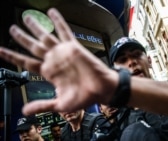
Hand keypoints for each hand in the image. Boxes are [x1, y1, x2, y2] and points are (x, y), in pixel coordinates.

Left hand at [0, 8, 117, 114]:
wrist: (101, 90)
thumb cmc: (84, 97)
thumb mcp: (59, 105)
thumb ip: (42, 105)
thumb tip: (25, 111)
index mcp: (50, 73)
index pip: (27, 62)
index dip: (13, 56)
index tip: (1, 50)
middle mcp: (54, 60)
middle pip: (33, 46)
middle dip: (22, 37)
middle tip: (12, 29)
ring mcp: (63, 52)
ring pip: (46, 36)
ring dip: (36, 27)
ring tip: (26, 17)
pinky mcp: (73, 47)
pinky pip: (64, 31)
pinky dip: (58, 21)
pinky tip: (52, 12)